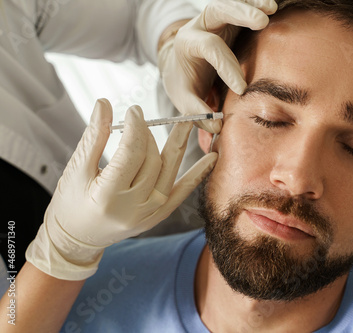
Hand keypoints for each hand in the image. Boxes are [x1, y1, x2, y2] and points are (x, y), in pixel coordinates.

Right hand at [26, 99, 216, 279]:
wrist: (77, 238)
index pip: (131, 153)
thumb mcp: (76, 169)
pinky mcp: (158, 216)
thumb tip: (105, 104)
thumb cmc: (71, 201)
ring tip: (188, 122)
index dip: (135, 128)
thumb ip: (94, 137)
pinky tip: (212, 158)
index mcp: (108, 196)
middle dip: (148, 135)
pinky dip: (197, 175)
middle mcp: (133, 208)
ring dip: (179, 145)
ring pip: (169, 173)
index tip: (134, 110)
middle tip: (141, 120)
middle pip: (151, 161)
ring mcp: (149, 214)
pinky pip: (182, 194)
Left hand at [158, 0, 276, 132]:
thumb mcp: (184, 99)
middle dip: (240, 13)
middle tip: (262, 21)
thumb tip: (216, 125)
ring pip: (231, 3)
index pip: (209, 47)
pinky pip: (243, 7)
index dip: (227, 66)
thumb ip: (196, 111)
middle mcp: (201, 25)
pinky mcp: (231, 18)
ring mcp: (217, 18)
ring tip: (272, 8)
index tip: (242, 88)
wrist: (181, 64)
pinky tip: (274, 8)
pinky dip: (257, 5)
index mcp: (188, 43)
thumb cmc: (185, 82)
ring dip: (252, 4)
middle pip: (217, 10)